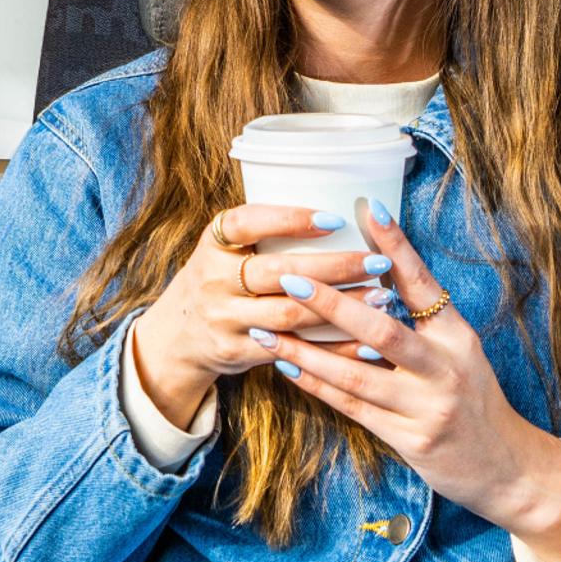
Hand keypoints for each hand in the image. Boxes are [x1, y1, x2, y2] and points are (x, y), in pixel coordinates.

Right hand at [131, 202, 405, 432]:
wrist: (178, 335)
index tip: (335, 220)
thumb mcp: (225, 249)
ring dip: (340, 307)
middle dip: (333, 267)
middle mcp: (213, 279)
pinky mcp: (236, 350)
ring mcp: (223, 318)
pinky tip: (366, 342)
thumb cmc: (221, 279)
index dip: (289, 220)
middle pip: (277, 272)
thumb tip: (346, 211)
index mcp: (213, 243)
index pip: (246, 223)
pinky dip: (331, 347)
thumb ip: (265, 235)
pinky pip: (291, 349)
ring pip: (288, 313)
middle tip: (377, 262)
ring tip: (382, 297)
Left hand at [252, 202, 560, 561]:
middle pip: (382, 329)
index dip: (395, 245)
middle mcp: (445, 368)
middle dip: (331, 303)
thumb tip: (371, 269)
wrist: (506, 465)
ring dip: (305, 350)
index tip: (367, 208)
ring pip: (355, 374)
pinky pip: (352, 407)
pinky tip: (286, 366)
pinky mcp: (409, 438)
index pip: (422, 283)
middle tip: (287, 278)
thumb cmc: (473, 398)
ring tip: (264, 328)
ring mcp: (427, 406)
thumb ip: (422, 317)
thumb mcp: (459, 350)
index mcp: (458, 336)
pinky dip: (317, 384)